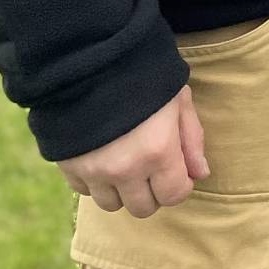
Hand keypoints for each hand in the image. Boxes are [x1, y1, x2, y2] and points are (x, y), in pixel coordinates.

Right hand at [55, 86, 207, 217]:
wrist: (91, 60)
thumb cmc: (145, 76)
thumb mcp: (179, 100)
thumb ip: (192, 140)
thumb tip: (200, 174)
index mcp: (158, 151)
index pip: (173, 196)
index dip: (180, 186)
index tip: (178, 172)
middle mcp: (125, 169)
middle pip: (142, 208)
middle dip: (152, 192)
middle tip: (152, 169)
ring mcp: (93, 171)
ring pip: (111, 205)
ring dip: (122, 190)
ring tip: (126, 163)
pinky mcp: (68, 166)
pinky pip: (84, 191)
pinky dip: (95, 182)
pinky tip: (102, 158)